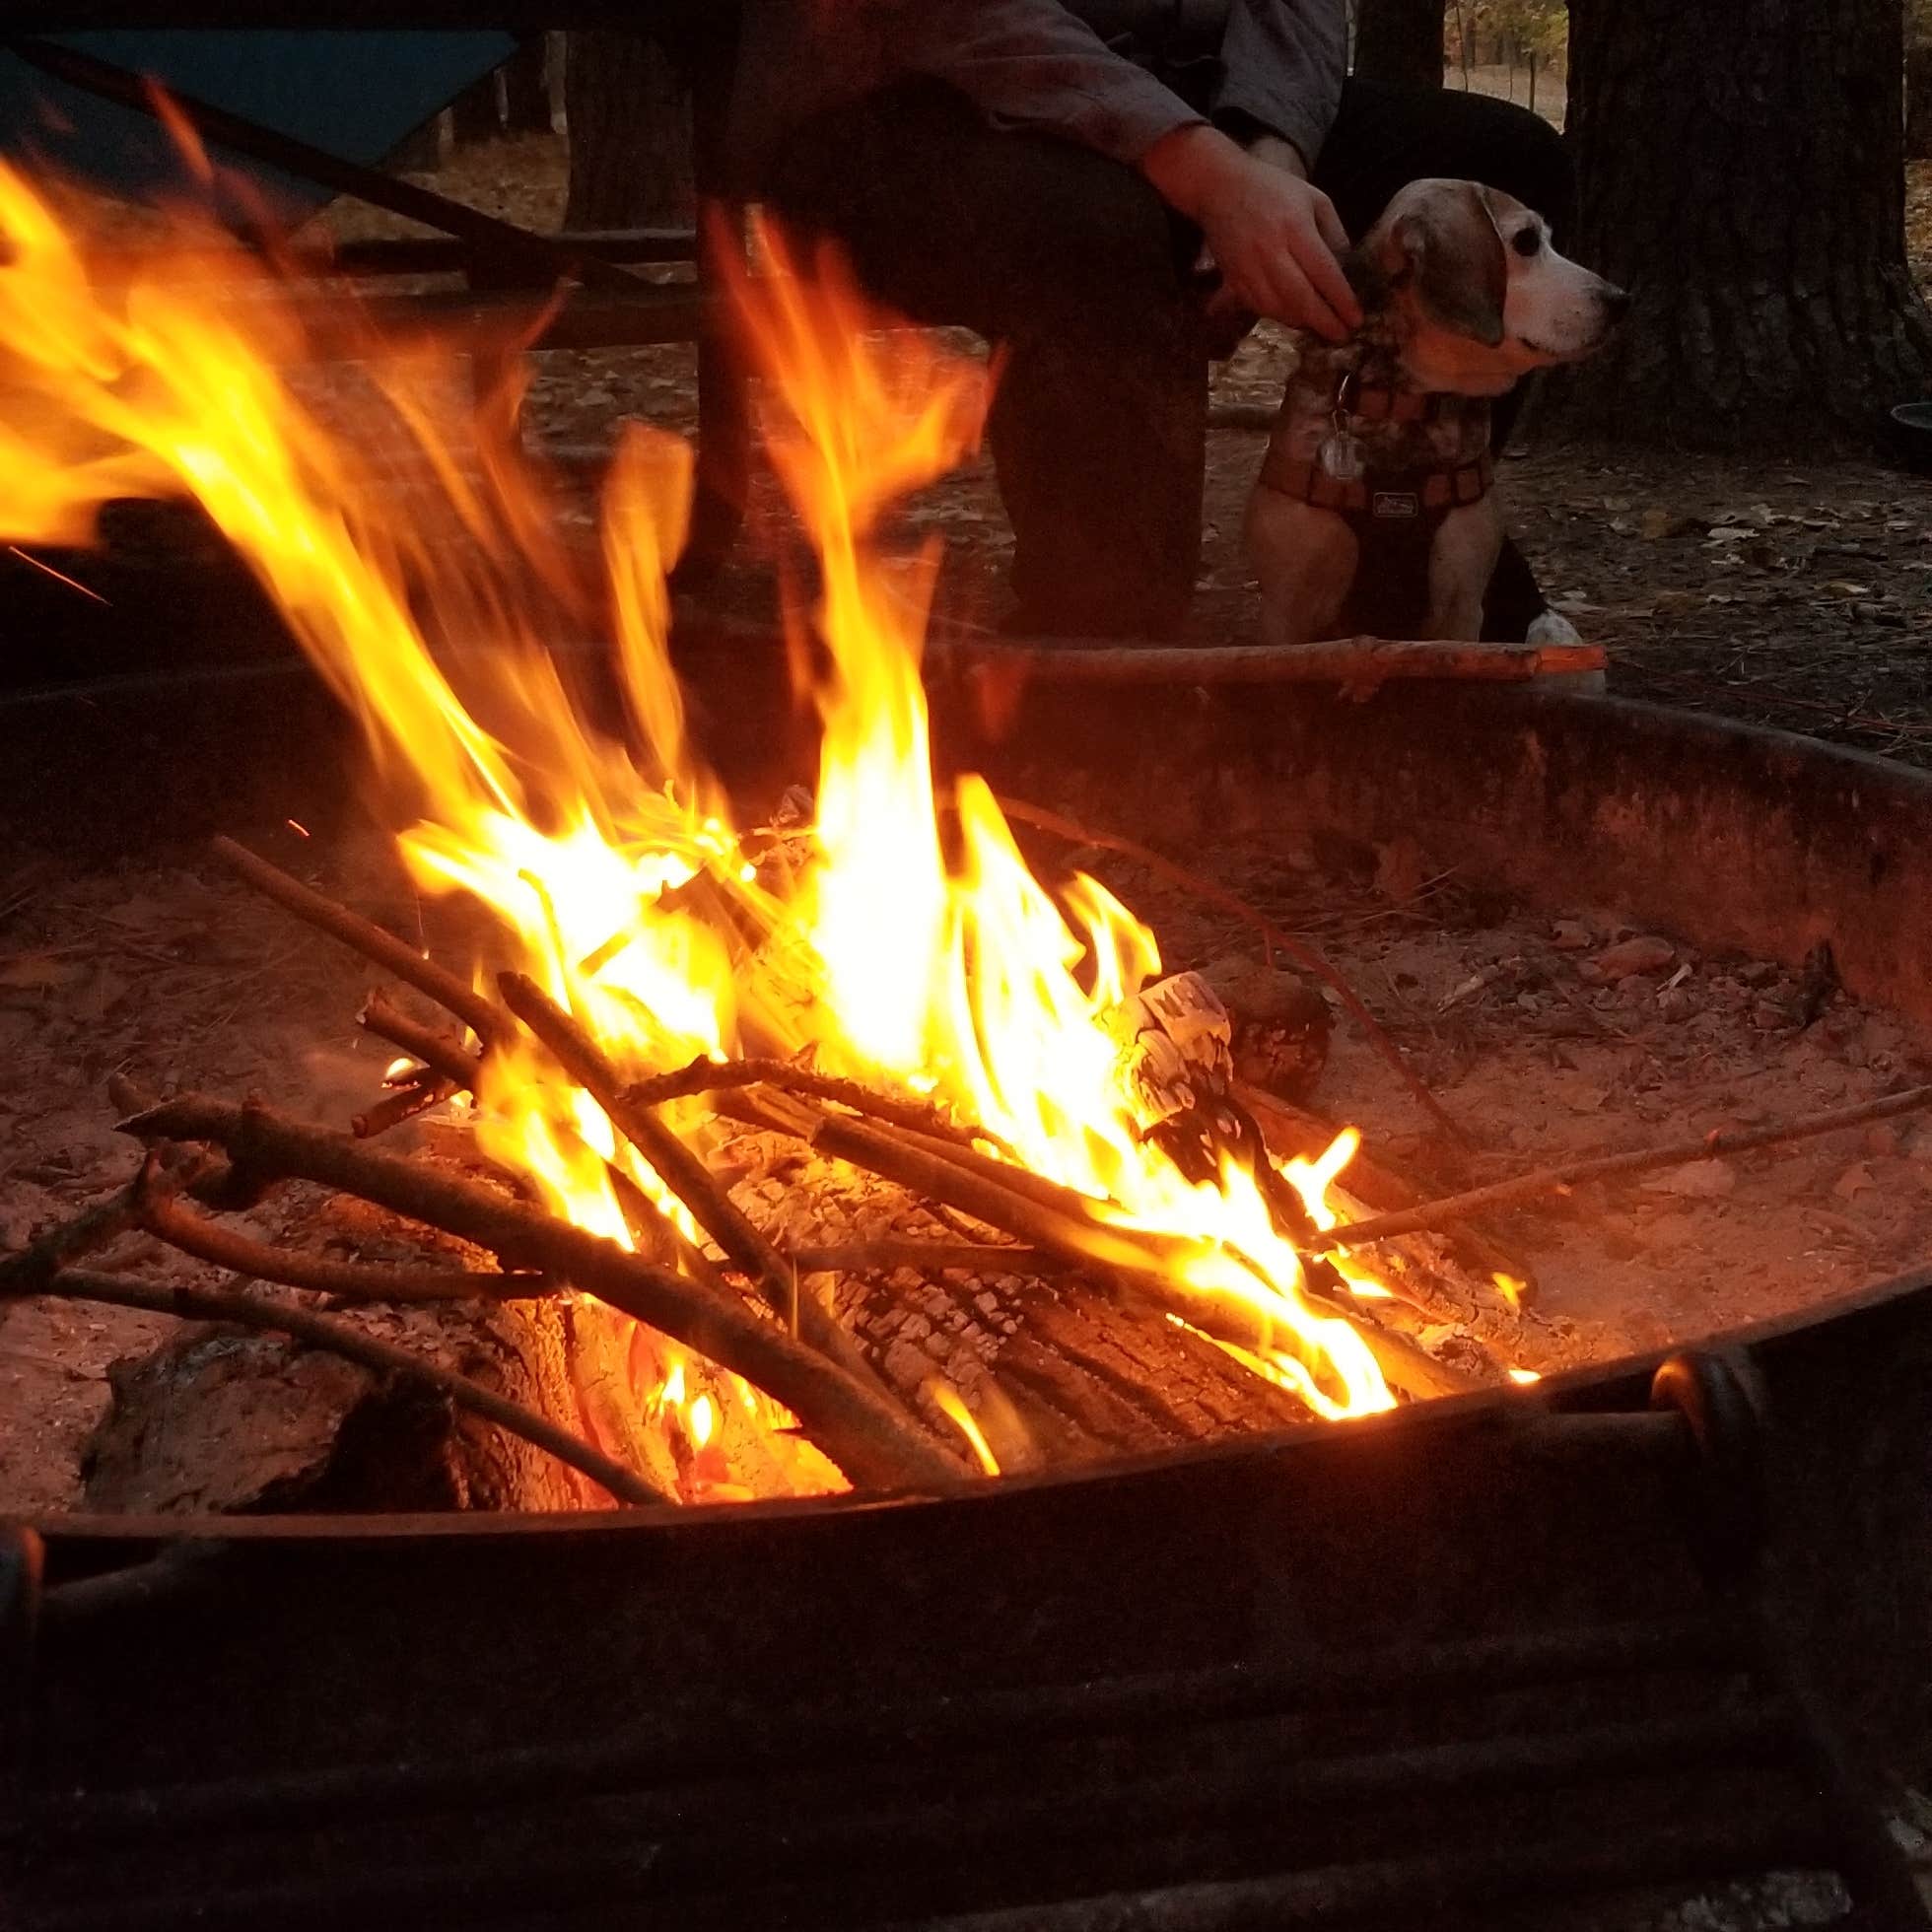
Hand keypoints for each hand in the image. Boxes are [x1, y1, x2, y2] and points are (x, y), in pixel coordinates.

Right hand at [1143, 126, 1359, 341]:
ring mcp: (1248, 268)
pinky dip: (1279, 316)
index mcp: (1295, 227)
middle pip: (1301, 298)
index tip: (1356, 319)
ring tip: (1320, 327)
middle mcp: (1270, 251)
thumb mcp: (1314, 198)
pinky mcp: (1233, 279)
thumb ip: (1334, 232)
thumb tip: (1346, 269)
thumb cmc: (1273, 189)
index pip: (1323, 272)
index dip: (1341, 299)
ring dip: (1302, 322)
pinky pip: (1258, 308)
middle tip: (1342, 336)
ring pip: (1278, 309)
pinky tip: (1294, 316)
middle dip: (1324, 321)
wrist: (1220, 187)